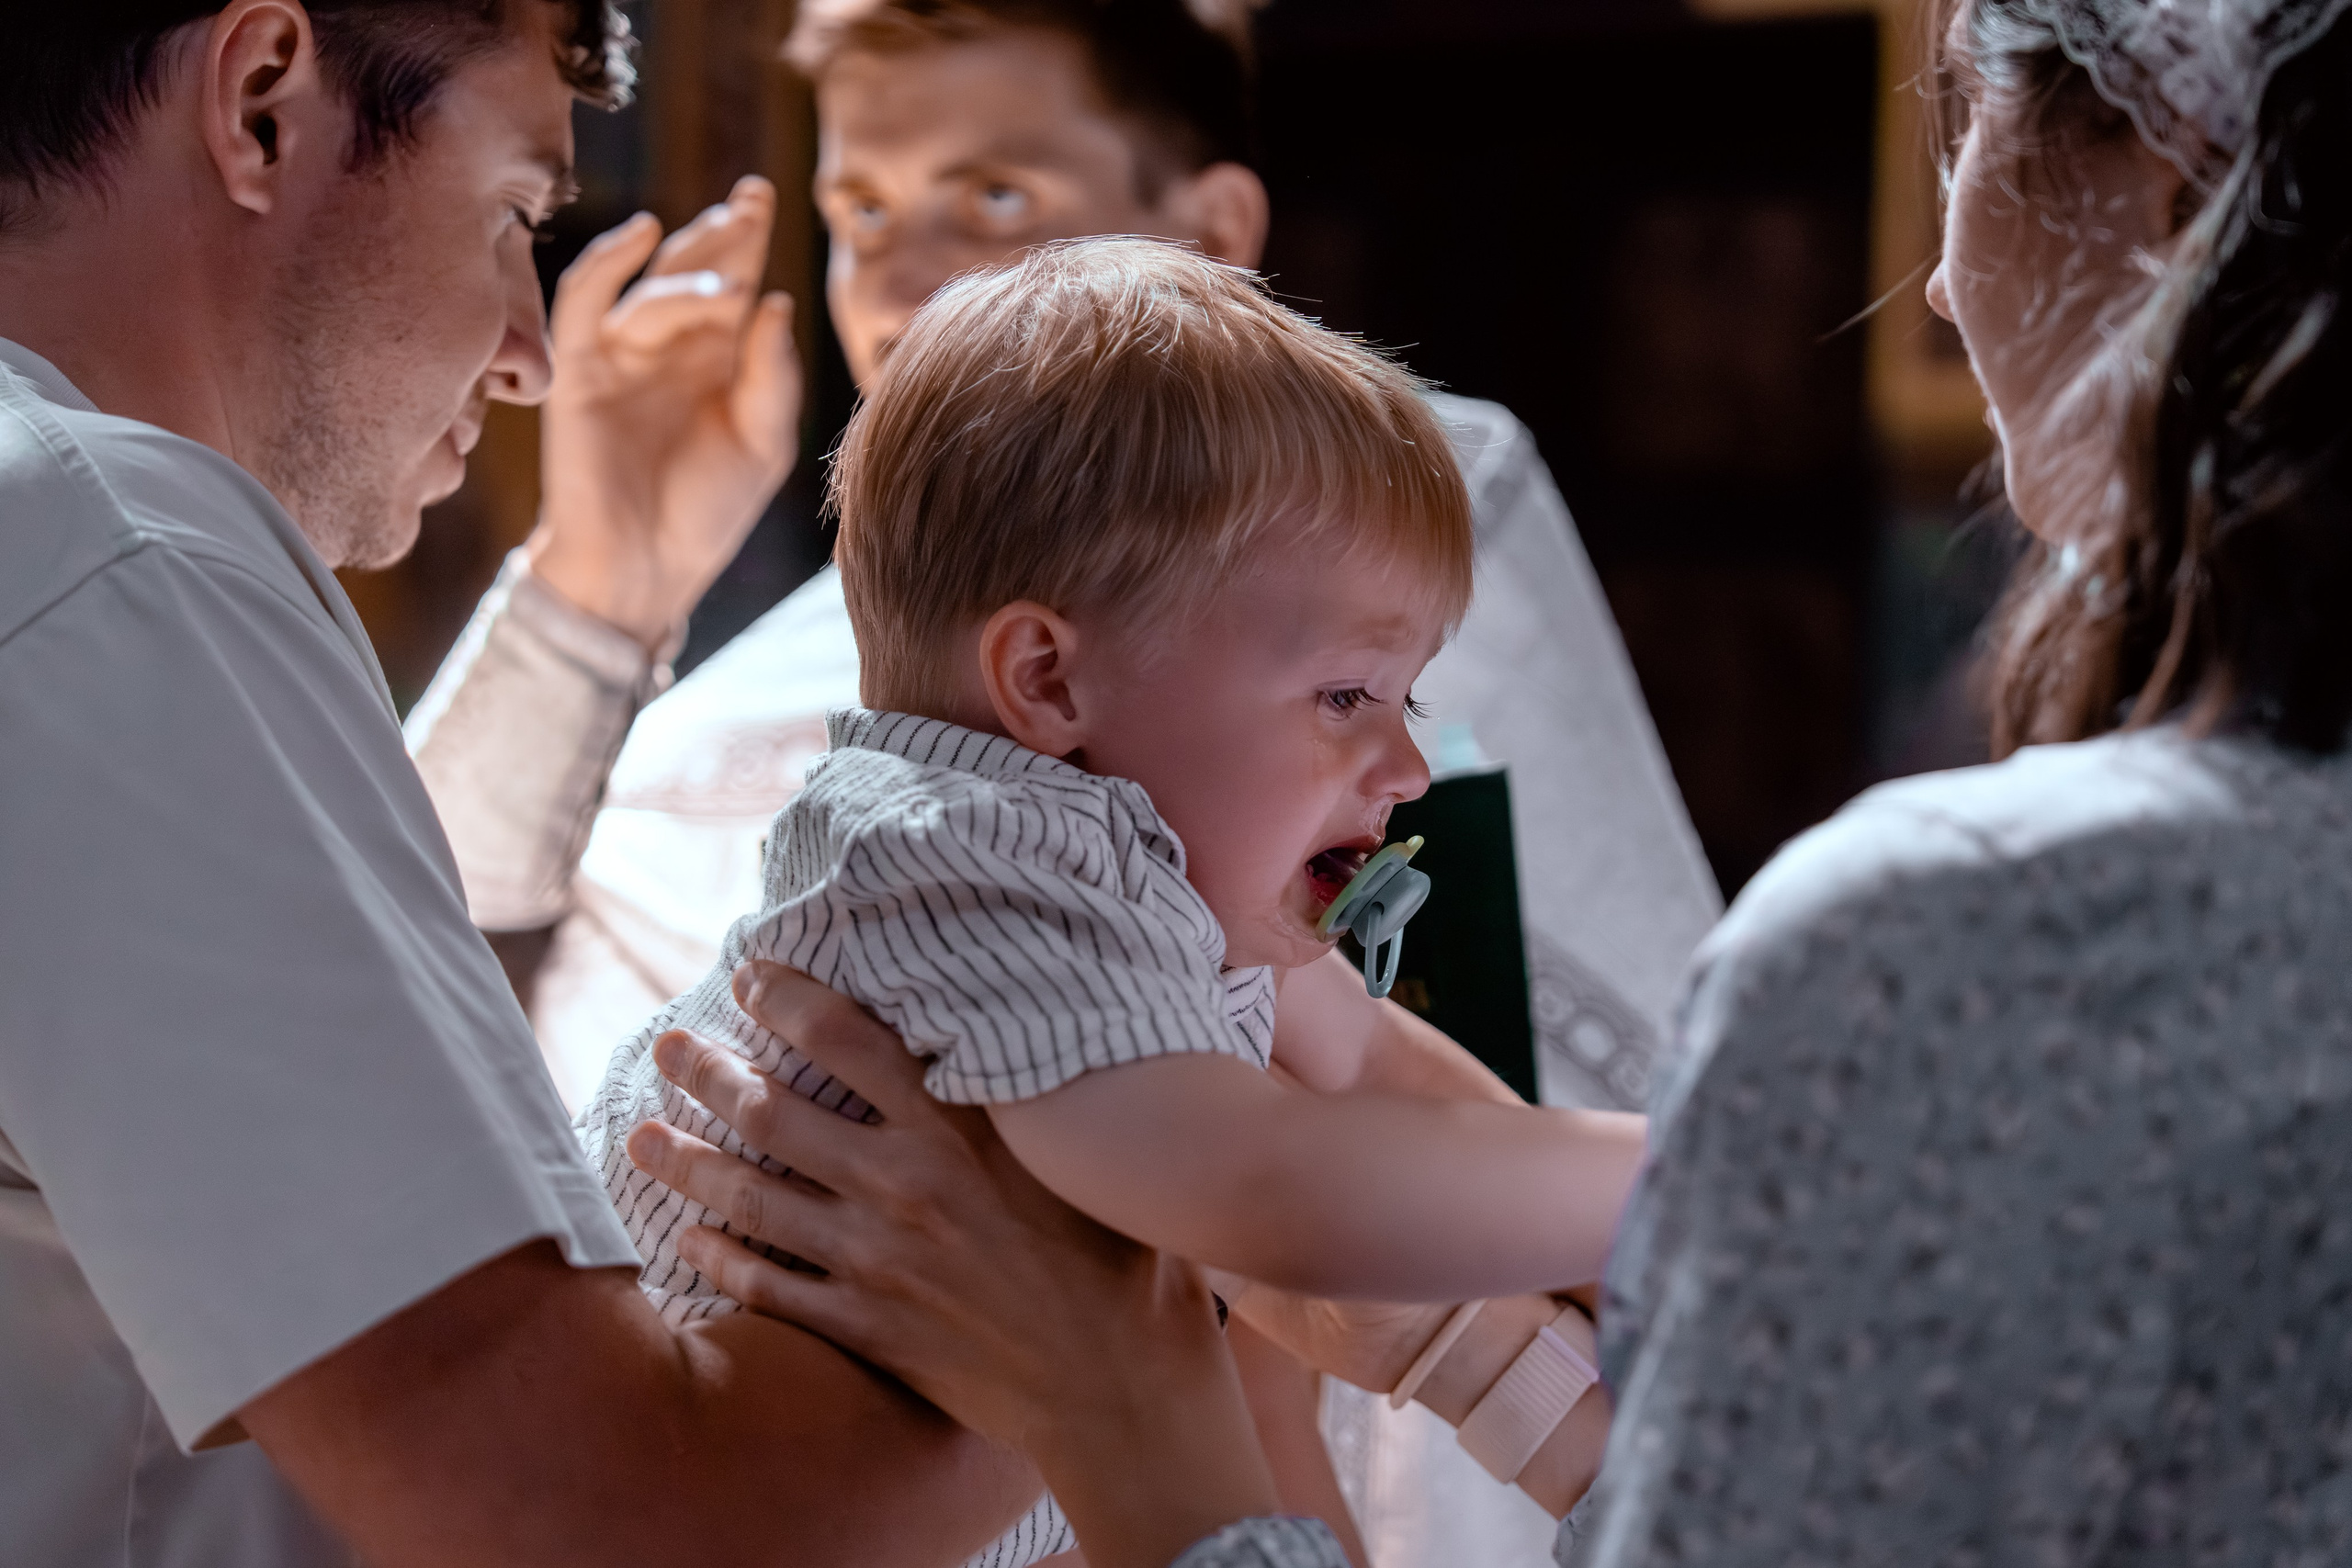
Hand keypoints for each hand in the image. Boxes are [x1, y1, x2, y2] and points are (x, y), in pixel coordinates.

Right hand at [530, 176, 801, 647]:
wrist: (646, 567)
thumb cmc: (707, 512)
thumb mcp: (763, 443)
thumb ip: (772, 376)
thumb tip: (774, 302)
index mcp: (718, 362)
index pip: (733, 284)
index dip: (745, 239)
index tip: (762, 196)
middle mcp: (670, 350)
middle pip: (692, 272)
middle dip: (721, 234)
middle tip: (750, 202)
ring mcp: (622, 356)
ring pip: (650, 286)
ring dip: (687, 270)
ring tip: (724, 276)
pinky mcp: (579, 370)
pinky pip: (583, 301)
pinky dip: (607, 263)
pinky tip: (641, 235)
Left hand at [622, 961, 1282, 1567]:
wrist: (1124, 1386)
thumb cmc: (1127, 1258)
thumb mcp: (1085, 1150)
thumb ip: (1028, 1091)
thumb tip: (1012, 1023)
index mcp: (961, 1125)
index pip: (847, 1035)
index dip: (785, 997)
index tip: (748, 976)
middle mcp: (905, 1182)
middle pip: (775, 1109)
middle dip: (707, 1070)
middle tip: (667, 1044)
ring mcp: (878, 1259)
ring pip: (751, 1197)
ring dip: (686, 1160)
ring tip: (641, 1135)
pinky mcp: (869, 1327)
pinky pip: (770, 1288)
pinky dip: (722, 1261)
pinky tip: (689, 1240)